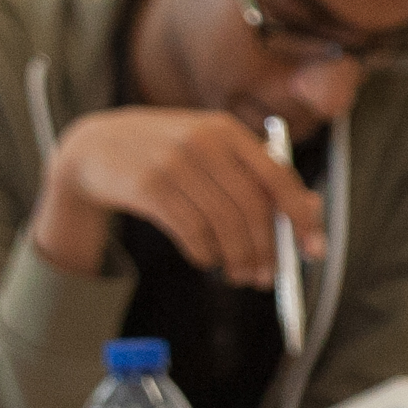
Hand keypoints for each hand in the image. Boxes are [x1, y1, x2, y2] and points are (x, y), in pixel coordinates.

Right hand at [34, 108, 323, 285]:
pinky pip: (191, 233)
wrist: (93, 148)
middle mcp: (203, 141)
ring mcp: (174, 163)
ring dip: (236, 259)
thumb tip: (309, 210)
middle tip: (268, 277)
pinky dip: (206, 255)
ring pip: (223, 225)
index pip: (277, 176)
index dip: (300, 216)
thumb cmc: (161, 154)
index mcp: (226, 129)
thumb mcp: (206, 150)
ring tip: (239, 275)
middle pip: (251, 208)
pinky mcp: (149, 187)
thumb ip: (253, 174)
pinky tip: (207, 260)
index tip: (314, 248)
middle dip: (265, 251)